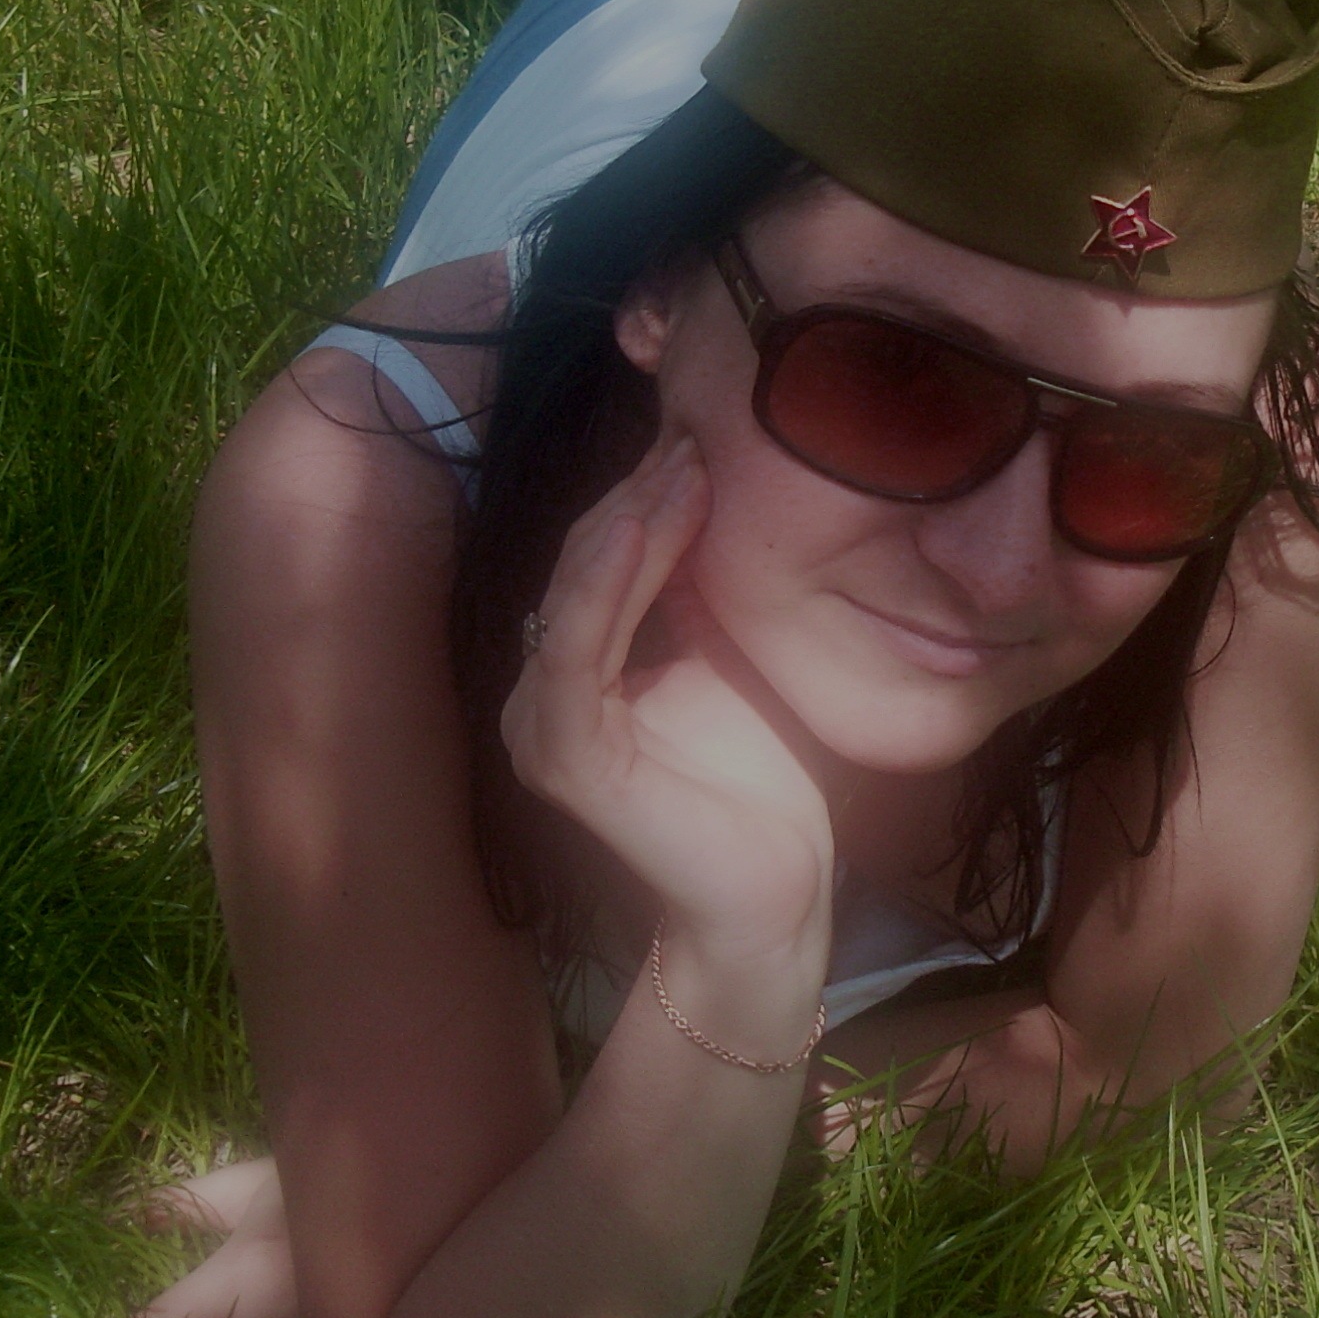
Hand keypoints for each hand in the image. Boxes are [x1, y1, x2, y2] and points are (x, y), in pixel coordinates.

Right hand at [500, 436, 833, 964]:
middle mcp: (543, 692)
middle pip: (586, 561)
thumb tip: (704, 475)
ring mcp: (545, 727)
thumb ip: (696, 585)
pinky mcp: (569, 761)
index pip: (601, 553)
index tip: (703, 429)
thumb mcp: (727, 653)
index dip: (646, 489)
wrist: (776, 891)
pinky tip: (644, 528)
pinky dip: (606, 586)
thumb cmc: (760, 778)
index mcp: (573, 668)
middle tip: (697, 426)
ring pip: (579, 594)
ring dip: (630, 522)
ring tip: (682, 463)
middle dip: (640, 491)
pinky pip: (580, 655)